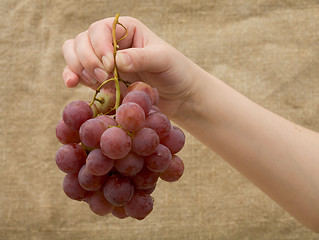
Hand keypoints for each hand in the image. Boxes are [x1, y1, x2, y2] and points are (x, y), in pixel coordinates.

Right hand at [62, 16, 199, 116]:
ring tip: (96, 81)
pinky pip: (76, 72)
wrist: (178, 94)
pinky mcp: (99, 78)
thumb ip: (140, 58)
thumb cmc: (174, 71)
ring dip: (78, 67)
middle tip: (105, 77)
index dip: (100, 47)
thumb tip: (117, 61)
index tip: (111, 67)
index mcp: (125, 29)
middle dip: (89, 60)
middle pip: (82, 41)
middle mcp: (110, 41)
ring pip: (74, 53)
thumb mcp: (162, 60)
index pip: (99, 29)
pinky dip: (71, 76)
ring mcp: (102, 59)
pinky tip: (72, 84)